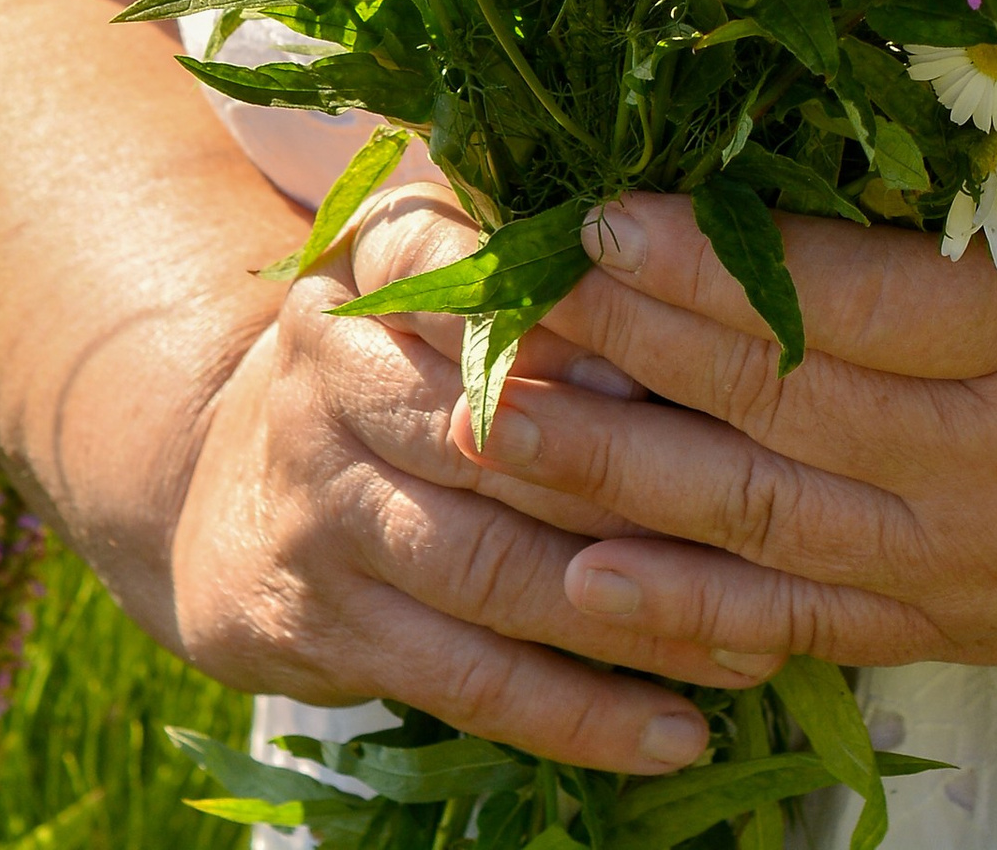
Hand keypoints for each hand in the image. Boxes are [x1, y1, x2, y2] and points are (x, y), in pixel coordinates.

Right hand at [164, 188, 788, 772]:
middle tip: (774, 517)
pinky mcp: (327, 624)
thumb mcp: (444, 271)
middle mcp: (331, 377)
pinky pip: (469, 680)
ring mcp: (323, 507)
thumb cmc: (400, 356)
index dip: (588, 325)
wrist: (221, 484)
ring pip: (496, 571)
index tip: (696, 360)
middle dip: (645, 482)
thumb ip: (554, 261)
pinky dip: (577, 714)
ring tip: (758, 644)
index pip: (484, 276)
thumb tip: (732, 271)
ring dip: (634, 616)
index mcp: (376, 265)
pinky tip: (675, 735)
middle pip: (507, 436)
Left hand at [454, 196, 996, 679]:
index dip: (709, 258)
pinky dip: (692, 609)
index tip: (598, 204)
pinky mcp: (975, 633)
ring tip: (494, 420)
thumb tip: (869, 81)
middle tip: (499, 292)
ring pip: (762, 523)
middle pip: (777, 406)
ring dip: (616, 473)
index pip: (845, 299)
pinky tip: (588, 584)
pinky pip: (809, 626)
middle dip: (623, 346)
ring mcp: (981, 567)